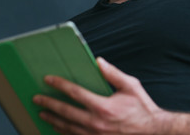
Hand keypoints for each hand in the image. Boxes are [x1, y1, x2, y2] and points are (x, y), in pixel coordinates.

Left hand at [33, 57, 168, 134]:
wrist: (152, 133)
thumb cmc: (142, 109)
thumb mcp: (131, 86)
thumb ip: (113, 73)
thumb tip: (98, 61)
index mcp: (103, 107)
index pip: (75, 93)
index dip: (59, 85)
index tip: (48, 80)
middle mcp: (96, 123)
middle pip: (65, 112)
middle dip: (49, 104)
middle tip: (36, 99)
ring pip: (67, 128)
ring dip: (53, 119)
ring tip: (42, 113)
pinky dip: (63, 132)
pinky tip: (57, 128)